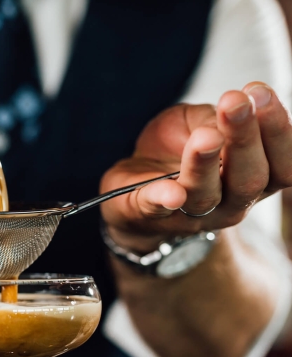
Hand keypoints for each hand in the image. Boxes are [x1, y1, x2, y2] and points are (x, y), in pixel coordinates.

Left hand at [100, 83, 291, 250]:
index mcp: (254, 178)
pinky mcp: (149, 214)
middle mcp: (231, 203)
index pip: (283, 164)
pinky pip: (157, 208)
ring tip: (205, 136)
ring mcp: (191, 215)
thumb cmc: (174, 151)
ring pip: (206, 195)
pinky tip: (172, 193)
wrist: (130, 189)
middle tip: (234, 102)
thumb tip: (225, 111)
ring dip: (205, 163)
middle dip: (245, 137)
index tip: (260, 91)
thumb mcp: (197, 123)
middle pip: (250, 178)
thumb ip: (213, 118)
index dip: (278, 130)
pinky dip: (164, 199)